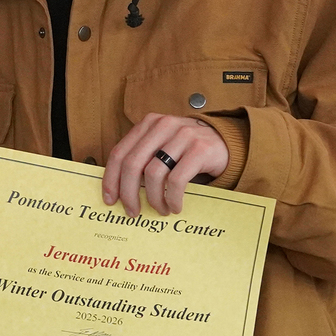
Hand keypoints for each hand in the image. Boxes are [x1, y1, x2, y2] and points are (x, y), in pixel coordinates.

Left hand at [103, 114, 228, 215]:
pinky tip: (174, 206)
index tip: (109, 199)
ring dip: (153, 198)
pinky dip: (172, 198)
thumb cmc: (187, 150)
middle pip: (132, 164)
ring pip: (153, 174)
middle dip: (128, 193)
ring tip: (159, 209)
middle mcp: (162, 126)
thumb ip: (142, 158)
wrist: (226, 142)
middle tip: (132, 211)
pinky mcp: (199, 149)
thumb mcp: (161, 146)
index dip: (111, 179)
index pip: (119, 153)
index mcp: (148, 124)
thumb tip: (117, 189)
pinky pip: (177, 180)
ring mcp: (182, 136)